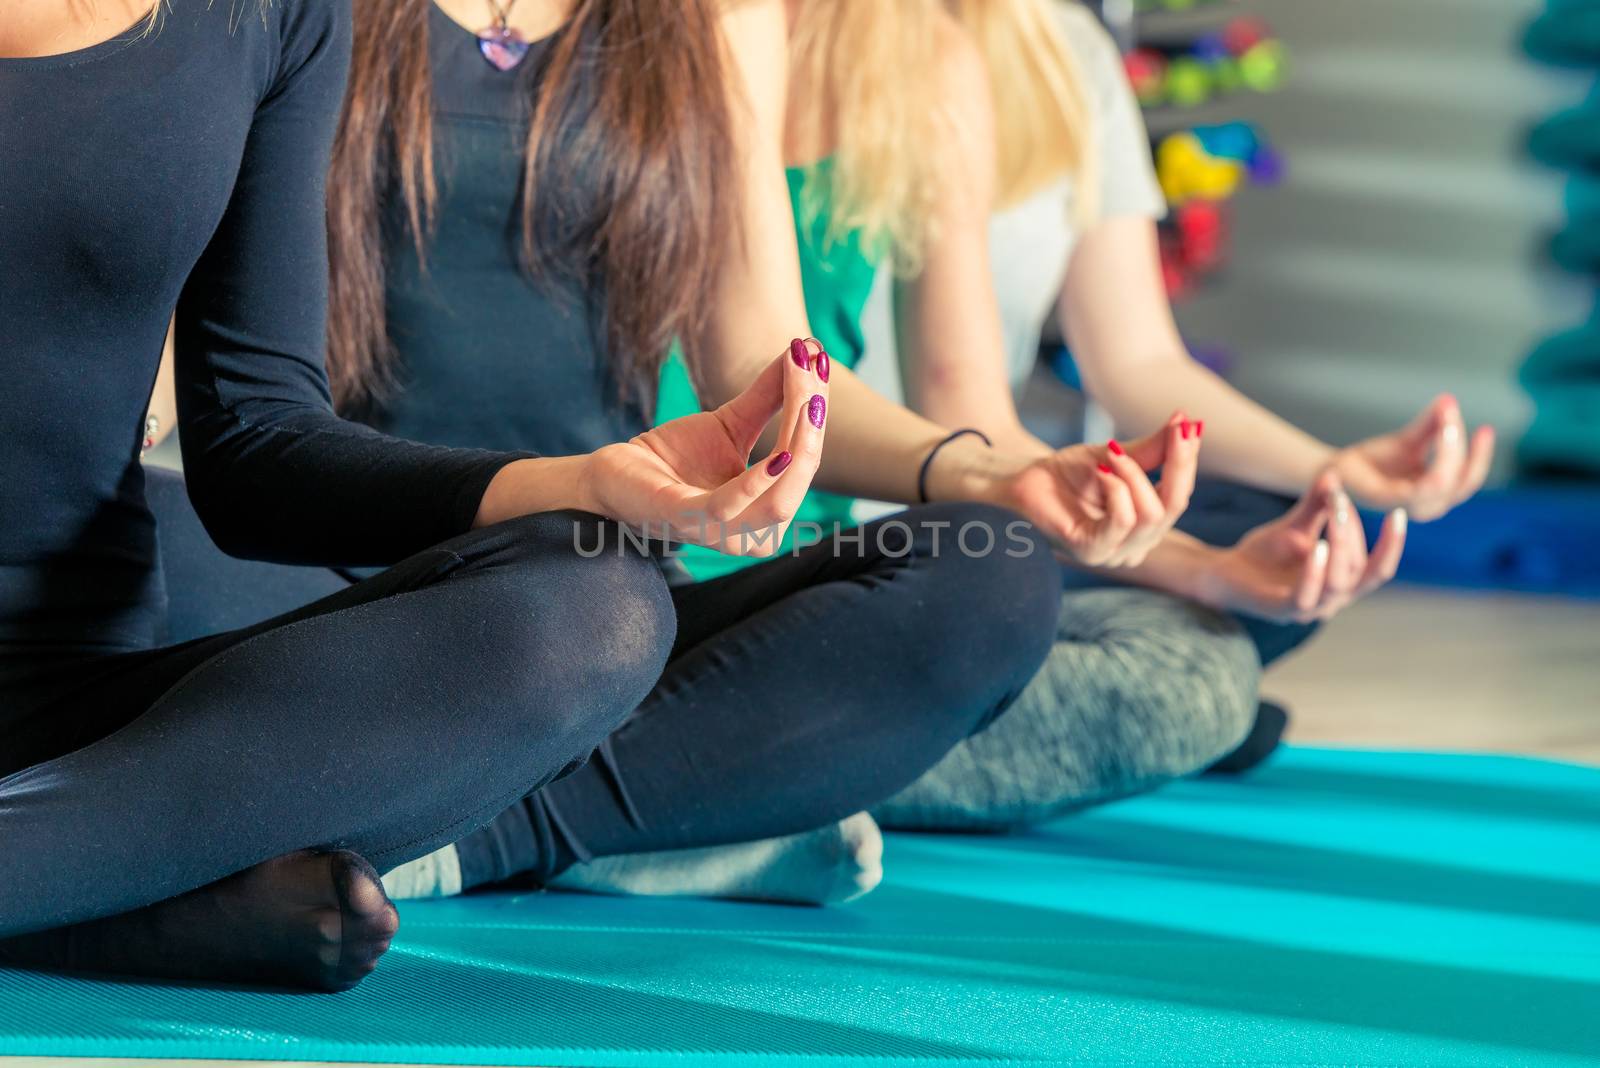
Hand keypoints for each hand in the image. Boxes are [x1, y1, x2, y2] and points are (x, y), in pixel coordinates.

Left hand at [581, 339, 828, 555]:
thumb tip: (808, 354)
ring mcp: (721, 535)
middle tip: (810, 366)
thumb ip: (770, 398)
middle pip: (799, 477)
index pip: (805, 460)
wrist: (617, 473)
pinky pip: (732, 507)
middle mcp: (753, 534)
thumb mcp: (731, 424)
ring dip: (796, 444)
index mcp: (769, 513)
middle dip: (810, 423)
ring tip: (803, 395)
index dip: (815, 412)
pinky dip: (758, 482)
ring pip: (779, 500)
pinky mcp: (685, 521)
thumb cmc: (677, 456)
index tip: (817, 358)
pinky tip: (778, 454)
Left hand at [992, 412, 1202, 567]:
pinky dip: (1118, 490)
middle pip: (1174, 506)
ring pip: (1151, 513)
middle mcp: (1135, 545)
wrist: (1021, 482)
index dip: (1187, 461)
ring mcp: (1114, 553)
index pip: (1180, 496)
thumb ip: (1151, 448)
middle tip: (1171, 430)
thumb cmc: (1065, 474)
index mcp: (1145, 526)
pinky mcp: (1091, 552)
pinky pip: (1123, 521)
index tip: (1190, 426)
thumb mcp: (1115, 456)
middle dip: (1175, 464)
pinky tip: (1102, 471)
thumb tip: (1188, 423)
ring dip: (1134, 474)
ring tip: (1109, 453)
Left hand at [1206, 471, 1405, 623]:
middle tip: (1340, 501)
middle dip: (1354, 533)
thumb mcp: (1296, 525)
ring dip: (1341, 549)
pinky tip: (1317, 548)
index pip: (1376, 566)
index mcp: (1343, 582)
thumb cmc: (1265, 553)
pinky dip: (1314, 572)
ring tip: (1336, 517)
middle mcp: (1332, 600)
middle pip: (1360, 571)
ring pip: (1338, 584)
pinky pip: (1305, 596)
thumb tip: (1334, 473)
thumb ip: (1317, 505)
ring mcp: (1309, 609)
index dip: (1390, 543)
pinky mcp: (1282, 611)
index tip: (1392, 512)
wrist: (1224, 573)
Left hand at [1333, 394, 1493, 520]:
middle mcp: (1427, 506)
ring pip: (1443, 481)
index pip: (1469, 479)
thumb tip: (1449, 400)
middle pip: (1461, 482)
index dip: (1481, 456)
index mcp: (1436, 495)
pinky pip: (1419, 486)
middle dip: (1462, 445)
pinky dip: (1431, 458)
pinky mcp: (1387, 500)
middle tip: (1452, 412)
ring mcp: (1407, 505)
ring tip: (1443, 414)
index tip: (1485, 429)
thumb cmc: (1376, 460)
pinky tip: (1434, 431)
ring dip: (1449, 447)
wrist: (1338, 468)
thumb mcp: (1410, 440)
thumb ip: (1432, 426)